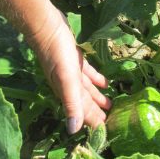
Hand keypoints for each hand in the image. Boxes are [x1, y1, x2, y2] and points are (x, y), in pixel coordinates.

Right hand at [27, 6, 111, 133]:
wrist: (47, 27)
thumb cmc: (58, 54)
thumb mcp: (67, 80)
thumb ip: (71, 104)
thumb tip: (73, 131)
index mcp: (66, 91)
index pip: (81, 112)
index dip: (91, 122)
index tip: (103, 131)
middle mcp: (68, 84)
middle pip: (85, 102)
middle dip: (96, 112)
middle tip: (111, 119)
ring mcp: (70, 72)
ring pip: (86, 89)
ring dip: (97, 97)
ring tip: (110, 105)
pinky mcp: (74, 59)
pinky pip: (87, 74)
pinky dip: (95, 79)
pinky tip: (104, 82)